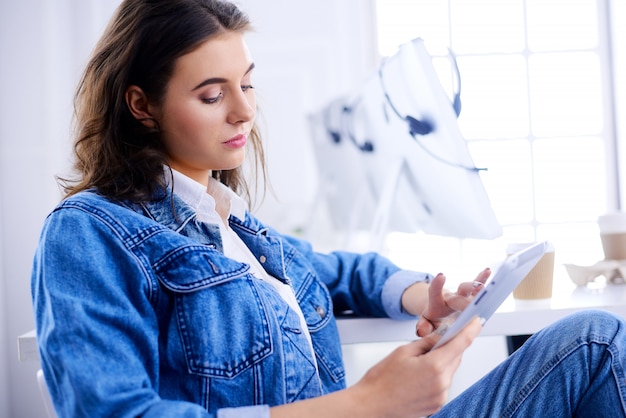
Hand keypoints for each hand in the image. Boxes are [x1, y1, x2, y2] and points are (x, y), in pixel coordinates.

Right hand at [348, 317, 481, 416]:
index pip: (461, 343)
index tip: (476, 322)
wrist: (371, 405)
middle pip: (456, 358)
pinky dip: (436, 377)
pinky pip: (443, 384)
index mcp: (434, 366)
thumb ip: (426, 343)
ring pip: (449, 371)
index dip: (471, 330)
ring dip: (441, 363)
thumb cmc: (381, 380)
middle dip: (448, 347)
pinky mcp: (436, 406)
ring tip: (417, 364)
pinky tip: (418, 377)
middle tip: (432, 342)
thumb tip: (440, 337)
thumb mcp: (403, 352)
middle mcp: (442, 384)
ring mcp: (440, 396)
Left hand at [416, 268, 489, 336]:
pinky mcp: (469, 297)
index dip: (437, 285)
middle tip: (477, 288)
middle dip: (467, 290)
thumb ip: (423, 326)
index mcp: (438, 304)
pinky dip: (482, 280)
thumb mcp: (425, 323)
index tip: (441, 275)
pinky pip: (476, 288)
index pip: (435, 293)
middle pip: (458, 294)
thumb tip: (423, 330)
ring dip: (476, 285)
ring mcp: (461, 297)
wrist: (437, 311)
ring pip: (468, 289)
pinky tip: (488, 271)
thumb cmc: (433, 318)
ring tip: (483, 285)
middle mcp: (450, 298)